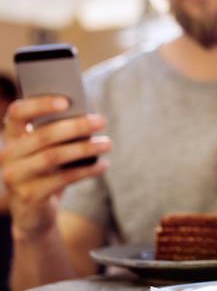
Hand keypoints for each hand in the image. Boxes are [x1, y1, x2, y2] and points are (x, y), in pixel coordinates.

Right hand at [1, 96, 110, 240]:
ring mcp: (15, 177)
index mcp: (12, 137)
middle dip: (76, 126)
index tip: (67, 101)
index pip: (18, 112)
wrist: (33, 213)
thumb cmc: (46, 172)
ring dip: (85, 148)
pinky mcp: (28, 196)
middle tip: (102, 120)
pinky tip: (103, 165)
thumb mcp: (48, 151)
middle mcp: (8, 155)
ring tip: (107, 143)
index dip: (40, 104)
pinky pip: (62, 179)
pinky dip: (87, 171)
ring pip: (53, 156)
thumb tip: (89, 118)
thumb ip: (59, 133)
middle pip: (43, 135)